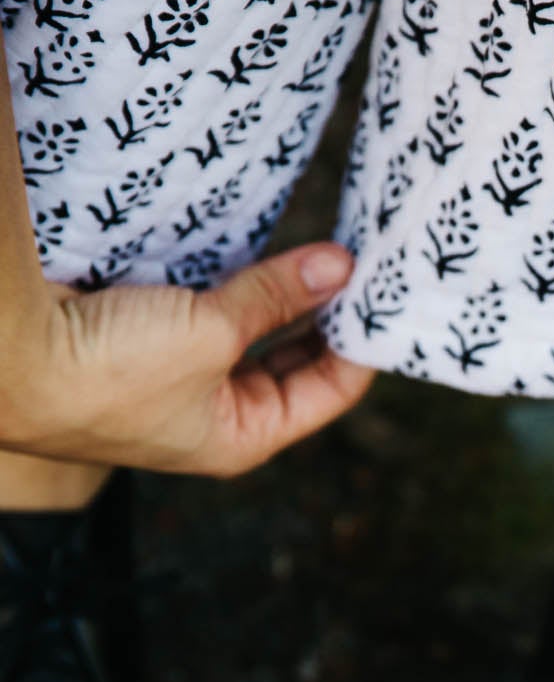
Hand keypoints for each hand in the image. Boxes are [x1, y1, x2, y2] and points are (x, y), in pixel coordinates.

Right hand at [2, 243, 373, 476]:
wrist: (5, 358)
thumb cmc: (110, 372)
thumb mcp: (211, 332)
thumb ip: (276, 296)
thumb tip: (341, 265)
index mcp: (242, 437)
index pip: (331, 391)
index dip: (362, 340)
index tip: (388, 286)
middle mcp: (215, 415)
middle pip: (294, 360)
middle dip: (326, 311)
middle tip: (364, 258)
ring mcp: (178, 378)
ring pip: (252, 329)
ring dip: (282, 290)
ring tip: (326, 244)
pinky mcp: (145, 338)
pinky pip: (209, 306)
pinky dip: (235, 279)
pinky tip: (260, 244)